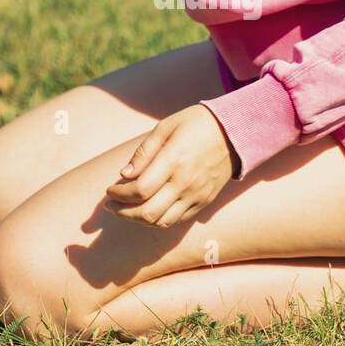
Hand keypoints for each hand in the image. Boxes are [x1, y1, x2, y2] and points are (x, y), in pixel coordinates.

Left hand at [103, 105, 238, 227]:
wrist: (235, 132)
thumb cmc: (196, 123)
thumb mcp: (166, 127)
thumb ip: (143, 152)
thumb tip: (123, 175)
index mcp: (173, 160)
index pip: (140, 190)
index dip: (119, 194)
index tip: (108, 190)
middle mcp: (185, 183)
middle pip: (148, 212)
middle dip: (123, 212)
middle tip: (110, 204)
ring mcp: (196, 195)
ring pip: (162, 222)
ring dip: (138, 220)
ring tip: (125, 210)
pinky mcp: (204, 202)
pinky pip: (177, 220)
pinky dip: (157, 220)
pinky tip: (146, 210)